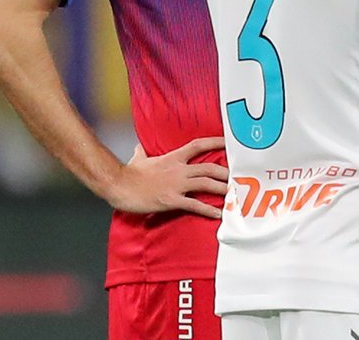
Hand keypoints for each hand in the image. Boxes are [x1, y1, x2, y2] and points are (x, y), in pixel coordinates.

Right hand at [108, 136, 228, 218]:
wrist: (119, 185)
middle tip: (238, 177)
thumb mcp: (138, 158)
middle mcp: (178, 169)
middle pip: (208, 167)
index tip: (228, 142)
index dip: (215, 142)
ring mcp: (176, 184)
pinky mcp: (171, 200)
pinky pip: (194, 205)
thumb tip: (139, 147)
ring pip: (206, 184)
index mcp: (172, 158)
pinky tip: (218, 215)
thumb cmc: (128, 173)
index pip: (198, 145)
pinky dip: (208, 210)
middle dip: (225, 172)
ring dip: (222, 189)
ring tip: (234, 196)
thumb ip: (142, 152)